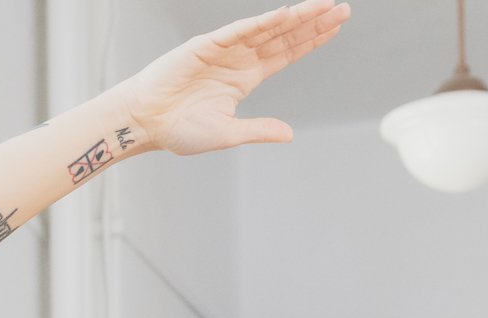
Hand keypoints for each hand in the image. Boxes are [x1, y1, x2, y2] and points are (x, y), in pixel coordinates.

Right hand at [118, 1, 349, 157]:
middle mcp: (240, 60)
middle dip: (314, 22)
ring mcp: (225, 50)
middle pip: (285, 36)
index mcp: (245, 78)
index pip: (287, 53)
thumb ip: (259, 130)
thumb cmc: (178, 130)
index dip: (312, 40)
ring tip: (324, 5)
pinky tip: (285, 15)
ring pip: (268, 28)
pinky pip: (239, 31)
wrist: (144, 122)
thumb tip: (288, 134)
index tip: (335, 27)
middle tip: (343, 8)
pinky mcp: (207, 45)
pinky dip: (262, 22)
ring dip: (297, 17)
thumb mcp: (227, 134)